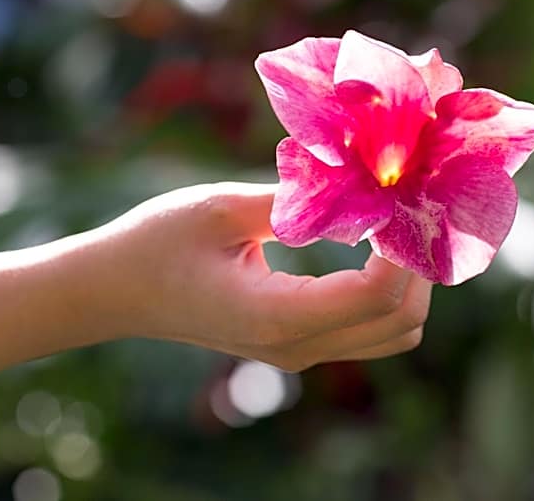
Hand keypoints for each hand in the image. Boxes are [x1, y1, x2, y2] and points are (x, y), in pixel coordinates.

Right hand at [90, 182, 432, 371]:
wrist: (116, 291)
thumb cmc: (157, 242)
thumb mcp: (221, 207)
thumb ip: (295, 200)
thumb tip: (361, 180)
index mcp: (277, 316)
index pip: (378, 294)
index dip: (402, 244)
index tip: (397, 195)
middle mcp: (298, 347)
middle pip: (403, 320)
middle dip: (417, 263)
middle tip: (403, 206)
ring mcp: (301, 353)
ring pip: (397, 332)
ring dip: (408, 281)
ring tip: (388, 224)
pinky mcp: (300, 344)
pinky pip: (372, 328)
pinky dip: (387, 291)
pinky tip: (369, 244)